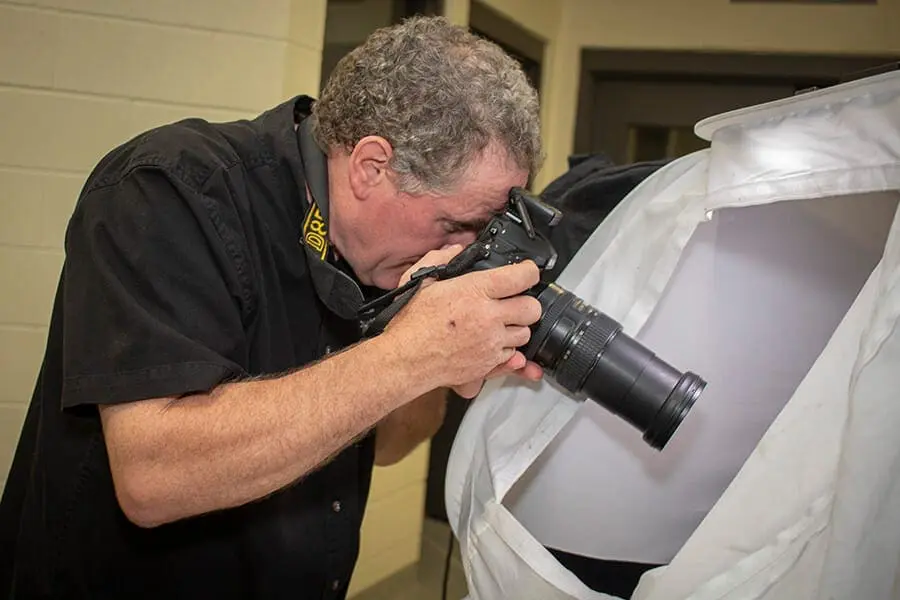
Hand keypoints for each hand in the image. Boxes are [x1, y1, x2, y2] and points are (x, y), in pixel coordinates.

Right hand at [385, 251, 543, 396]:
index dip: (528, 271)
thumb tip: (454, 251)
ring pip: (525, 333)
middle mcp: (487, 317)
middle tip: (514, 301)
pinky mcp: (488, 364)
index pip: (521, 277)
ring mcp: (490, 342)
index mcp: (473, 291)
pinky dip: (506, 349)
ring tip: (499, 324)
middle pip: (531, 308)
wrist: (404, 360)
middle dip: (526, 303)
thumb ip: (439, 260)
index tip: (526, 272)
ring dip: (516, 327)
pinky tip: (490, 342)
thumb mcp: (419, 282)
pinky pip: (512, 356)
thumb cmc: (410, 324)